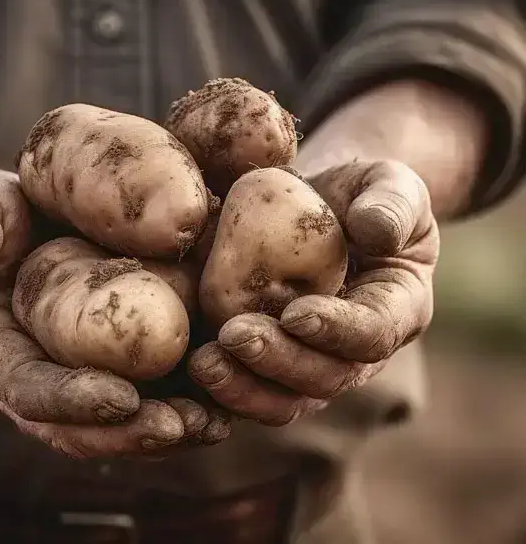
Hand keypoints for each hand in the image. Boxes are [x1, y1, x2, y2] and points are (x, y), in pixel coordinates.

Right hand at [0, 156, 227, 458]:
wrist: (6, 223)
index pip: (24, 388)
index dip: (71, 400)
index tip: (124, 399)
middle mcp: (21, 377)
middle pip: (72, 427)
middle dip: (128, 433)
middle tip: (183, 426)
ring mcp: (60, 377)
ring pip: (110, 424)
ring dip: (162, 431)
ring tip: (215, 423)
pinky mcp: (97, 366)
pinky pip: (137, 396)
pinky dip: (178, 402)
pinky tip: (223, 397)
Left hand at [188, 158, 437, 423]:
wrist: (317, 204)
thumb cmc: (359, 191)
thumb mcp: (389, 183)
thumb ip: (393, 205)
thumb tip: (378, 234)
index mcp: (395, 310)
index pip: (373, 334)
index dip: (337, 331)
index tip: (296, 313)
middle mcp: (354, 351)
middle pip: (324, 377)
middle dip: (278, 362)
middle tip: (234, 336)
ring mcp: (309, 363)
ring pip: (283, 398)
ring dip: (243, 387)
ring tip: (203, 364)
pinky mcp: (267, 363)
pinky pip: (246, 390)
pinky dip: (219, 389)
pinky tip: (186, 369)